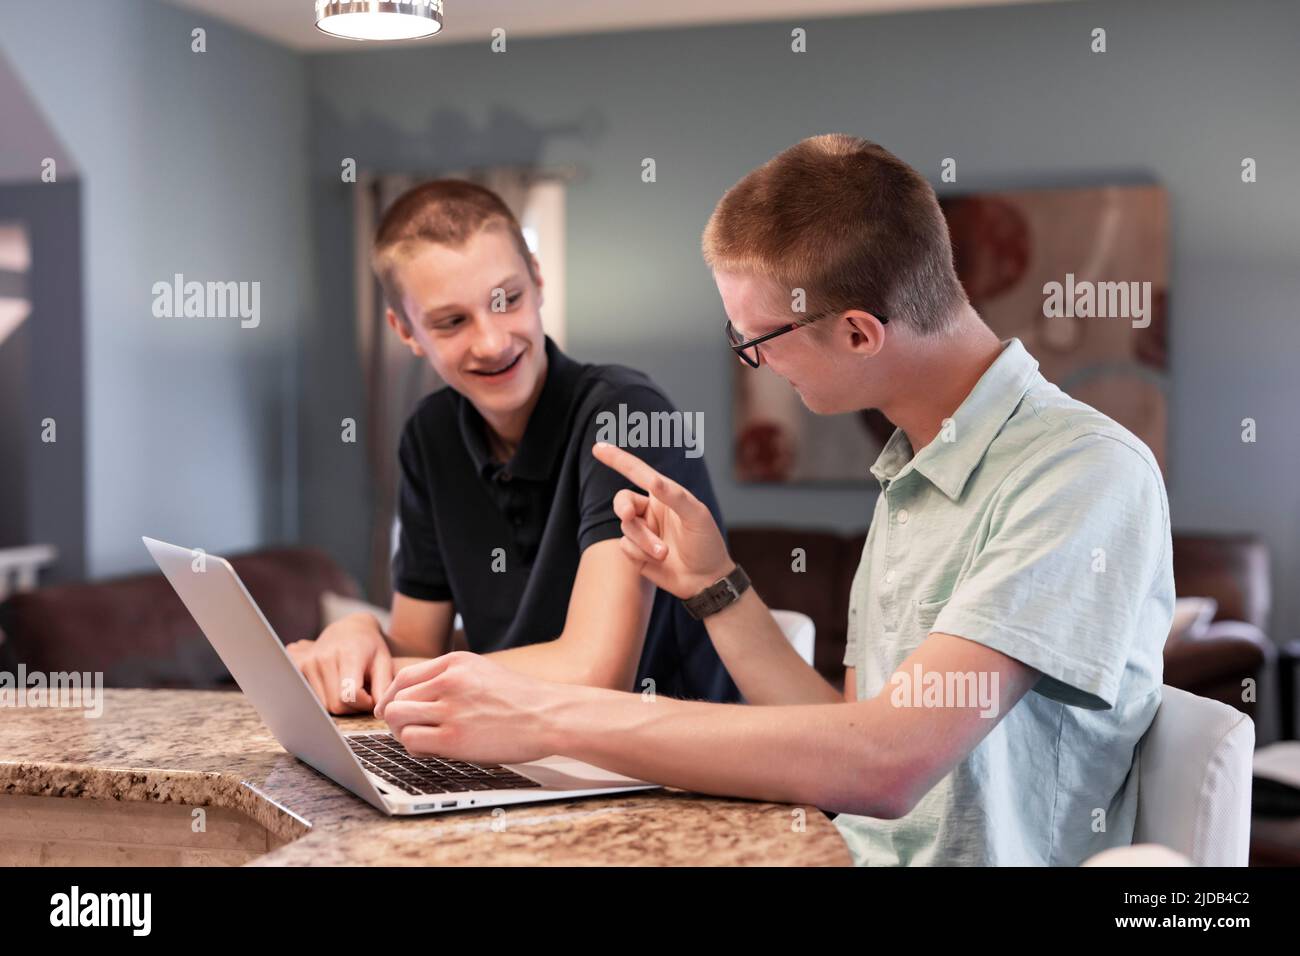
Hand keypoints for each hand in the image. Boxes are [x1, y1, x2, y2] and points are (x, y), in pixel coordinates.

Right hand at [285, 613, 393, 714]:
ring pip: (324, 706)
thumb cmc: (369, 647)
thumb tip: (381, 711)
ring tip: (349, 688)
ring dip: (339, 704)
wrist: (347, 629)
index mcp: (347, 654)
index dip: (364, 703)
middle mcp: (323, 658)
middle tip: (362, 693)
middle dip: (353, 707)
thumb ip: (384, 686)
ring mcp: (307, 663)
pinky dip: (326, 700)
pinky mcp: (297, 669)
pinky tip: (334, 687)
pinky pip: (312, 700)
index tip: (371, 696)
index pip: (349, 695)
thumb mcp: (384, 662)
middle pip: (336, 705)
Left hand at [374, 652, 555, 764]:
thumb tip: (415, 697)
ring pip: (399, 719)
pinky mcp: (454, 738)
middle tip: (409, 729)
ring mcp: (451, 709)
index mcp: (456, 662)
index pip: (404, 677)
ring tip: (422, 739)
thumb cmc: (521, 699)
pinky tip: (434, 749)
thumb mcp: (483, 671)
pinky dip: (416, 747)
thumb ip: (450, 678)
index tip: (390, 710)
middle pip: (397, 699)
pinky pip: (412, 742)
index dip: (391, 697)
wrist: (551, 716)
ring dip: (403, 733)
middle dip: (396, 718)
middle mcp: (449, 681)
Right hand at [591, 442, 732, 598]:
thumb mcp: (696, 515)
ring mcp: (643, 532)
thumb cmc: (706, 543)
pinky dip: (641, 554)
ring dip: (644, 540)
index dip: (618, 460)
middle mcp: (650, 511)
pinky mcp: (636, 553)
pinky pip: (625, 547)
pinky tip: (659, 560)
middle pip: (622, 500)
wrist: (707, 580)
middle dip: (623, 507)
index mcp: (665, 495)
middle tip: (628, 514)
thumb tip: (652, 479)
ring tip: (665, 552)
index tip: (598, 448)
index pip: (638, 473)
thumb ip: (674, 496)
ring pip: (626, 527)